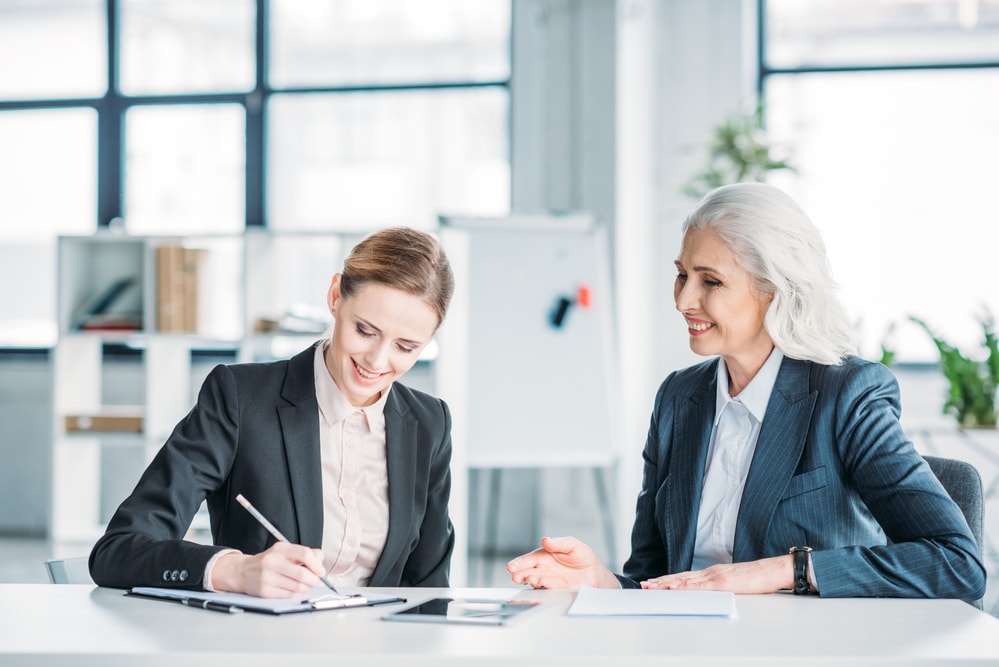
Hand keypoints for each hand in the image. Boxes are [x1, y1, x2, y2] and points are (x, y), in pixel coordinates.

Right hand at [211, 542, 327, 597]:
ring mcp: (267, 577)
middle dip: (314, 580)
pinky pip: (288, 595)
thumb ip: (304, 554)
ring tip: (306, 585)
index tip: (321, 571)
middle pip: (302, 574)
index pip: (305, 554)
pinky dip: (297, 594)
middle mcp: (272, 561)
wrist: (243, 572)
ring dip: (306, 588)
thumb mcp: (284, 551)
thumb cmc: (268, 562)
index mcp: (280, 548)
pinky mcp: (264, 591)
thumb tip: (320, 560)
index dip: (317, 564)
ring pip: (297, 587)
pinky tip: (296, 590)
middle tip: (316, 581)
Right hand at [506, 536, 619, 589]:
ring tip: (530, 579)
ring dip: (532, 580)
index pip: (529, 560)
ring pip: (537, 582)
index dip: (519, 563)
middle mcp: (544, 570)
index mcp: (544, 556)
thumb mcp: (572, 545)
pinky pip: (550, 589)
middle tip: (516, 576)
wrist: (596, 574)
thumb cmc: (582, 557)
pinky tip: (542, 583)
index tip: (512, 567)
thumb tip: (545, 540)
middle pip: (528, 572)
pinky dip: (546, 586)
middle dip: (521, 575)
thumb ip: (558, 543)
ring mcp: (550, 581)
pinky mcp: (558, 591)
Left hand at [640, 555, 792, 593]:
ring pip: (686, 580)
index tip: (654, 582)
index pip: (686, 577)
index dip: (668, 579)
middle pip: (681, 577)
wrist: (773, 571)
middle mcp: (710, 572)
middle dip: (661, 581)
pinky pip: (700, 586)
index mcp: (712, 573)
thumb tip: (710, 594)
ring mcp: (715, 576)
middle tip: (644, 584)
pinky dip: (685, 586)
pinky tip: (674, 587)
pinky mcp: (722, 582)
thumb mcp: (734, 583)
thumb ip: (720, 587)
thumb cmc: (757, 579)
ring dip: (667, 583)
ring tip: (651, 586)